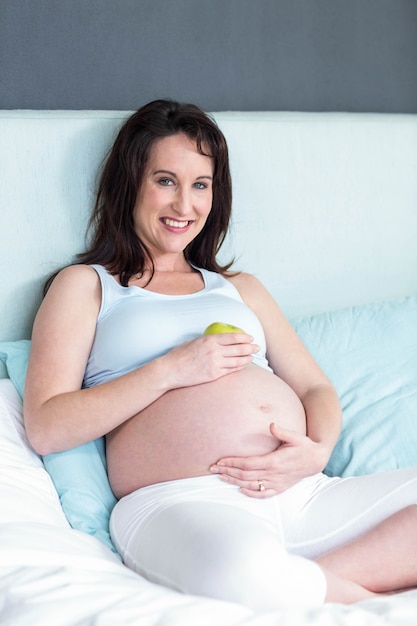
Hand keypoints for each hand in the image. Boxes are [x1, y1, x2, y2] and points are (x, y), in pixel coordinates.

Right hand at [165, 333, 258, 388]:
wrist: (170, 371)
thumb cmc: (179, 355)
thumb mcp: (193, 342)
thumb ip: (206, 341)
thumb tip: (216, 341)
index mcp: (209, 340)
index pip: (232, 337)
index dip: (244, 337)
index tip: (250, 337)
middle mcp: (214, 351)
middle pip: (239, 349)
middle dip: (250, 347)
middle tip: (257, 347)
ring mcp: (215, 364)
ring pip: (237, 361)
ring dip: (247, 358)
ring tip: (252, 356)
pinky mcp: (214, 375)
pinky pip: (230, 370)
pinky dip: (239, 367)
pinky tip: (243, 365)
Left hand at [210, 423, 328, 497]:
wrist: (316, 460)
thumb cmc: (304, 446)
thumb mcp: (296, 436)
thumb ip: (283, 431)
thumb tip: (271, 425)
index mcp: (275, 461)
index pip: (248, 464)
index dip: (232, 463)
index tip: (219, 461)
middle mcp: (274, 474)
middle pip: (245, 475)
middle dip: (227, 472)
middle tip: (212, 469)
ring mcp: (276, 483)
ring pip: (251, 485)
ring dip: (234, 482)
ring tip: (220, 477)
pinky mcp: (279, 488)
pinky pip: (263, 494)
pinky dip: (250, 493)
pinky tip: (240, 489)